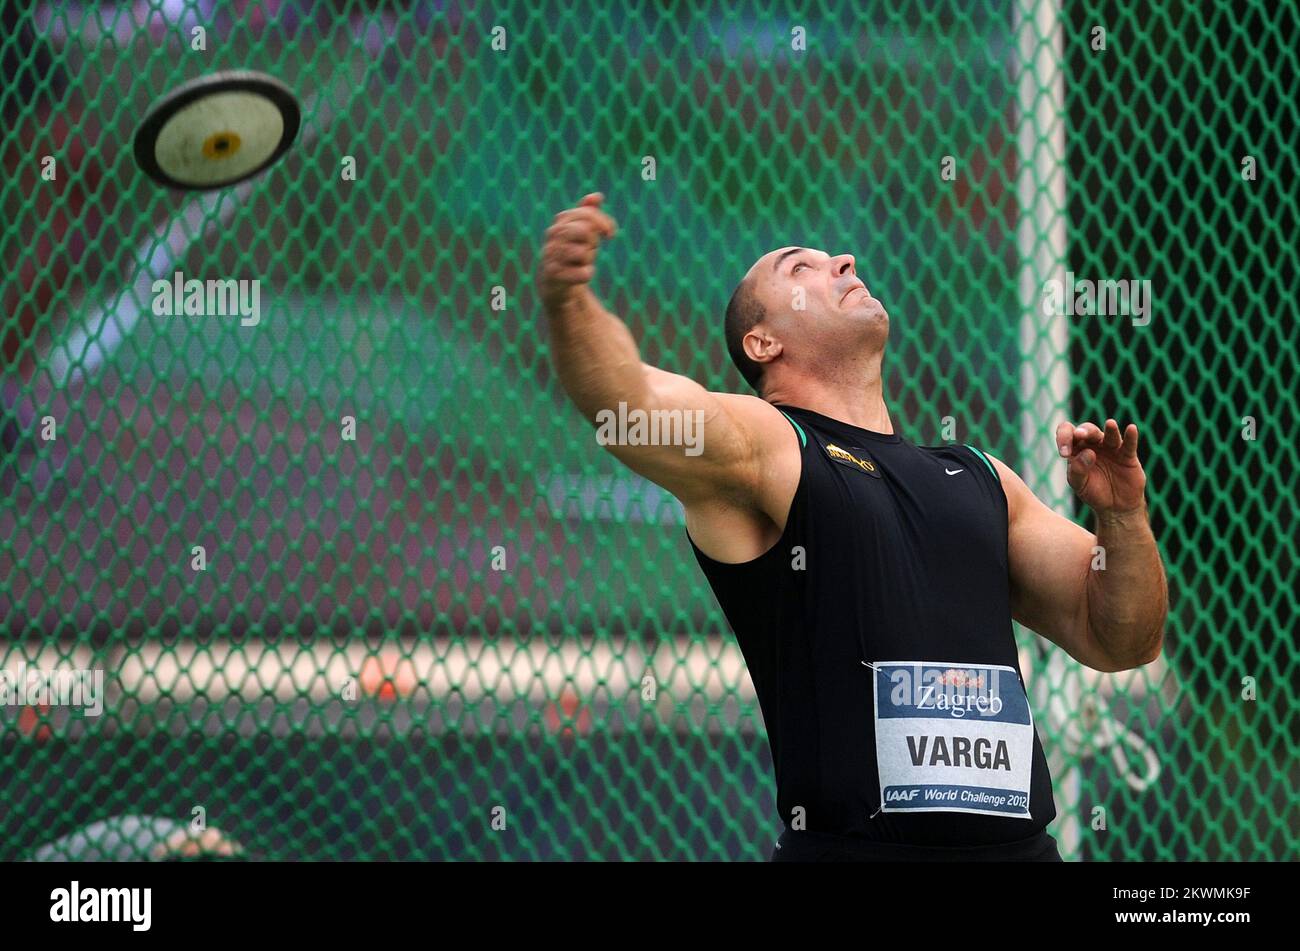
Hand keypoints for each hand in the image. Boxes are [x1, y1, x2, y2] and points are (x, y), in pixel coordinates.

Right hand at [538, 193, 616, 309]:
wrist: (555, 282)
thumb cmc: (573, 253)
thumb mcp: (583, 231)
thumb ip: (589, 213)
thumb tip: (598, 196)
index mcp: (561, 221)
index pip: (587, 214)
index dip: (604, 222)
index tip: (610, 233)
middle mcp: (552, 235)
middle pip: (585, 231)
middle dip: (593, 242)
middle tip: (591, 248)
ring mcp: (550, 254)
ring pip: (583, 253)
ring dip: (588, 259)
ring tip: (580, 262)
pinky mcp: (553, 275)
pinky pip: (583, 273)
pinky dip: (587, 274)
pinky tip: (581, 275)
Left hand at [1056, 418, 1146, 515]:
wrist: (1115, 506)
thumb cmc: (1093, 492)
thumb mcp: (1079, 484)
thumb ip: (1078, 470)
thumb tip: (1088, 453)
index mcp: (1076, 448)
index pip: (1067, 433)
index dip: (1063, 438)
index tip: (1064, 454)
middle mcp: (1093, 444)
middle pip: (1087, 430)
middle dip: (1084, 431)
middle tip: (1079, 435)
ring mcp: (1111, 448)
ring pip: (1109, 434)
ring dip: (1110, 430)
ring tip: (1110, 423)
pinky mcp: (1128, 455)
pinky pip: (1129, 444)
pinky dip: (1131, 436)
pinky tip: (1132, 428)